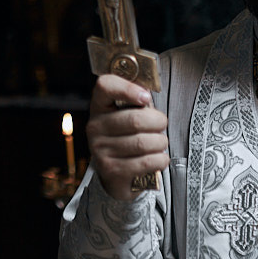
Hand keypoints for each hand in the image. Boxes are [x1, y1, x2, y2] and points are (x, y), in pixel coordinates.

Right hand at [85, 72, 168, 202]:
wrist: (115, 172)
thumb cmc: (127, 136)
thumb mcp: (127, 114)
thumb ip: (137, 102)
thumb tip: (148, 93)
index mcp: (99, 106)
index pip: (105, 86)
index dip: (128, 88)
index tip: (146, 97)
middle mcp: (95, 127)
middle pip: (135, 119)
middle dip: (158, 122)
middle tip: (162, 125)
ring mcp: (100, 150)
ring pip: (143, 143)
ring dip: (160, 143)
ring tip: (160, 143)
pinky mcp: (111, 170)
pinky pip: (145, 162)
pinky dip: (160, 160)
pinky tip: (159, 158)